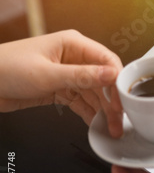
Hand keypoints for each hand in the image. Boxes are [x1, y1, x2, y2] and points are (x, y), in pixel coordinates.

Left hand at [0, 30, 122, 136]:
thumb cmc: (3, 68)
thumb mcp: (47, 74)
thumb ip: (82, 76)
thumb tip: (111, 74)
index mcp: (73, 44)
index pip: (107, 61)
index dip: (118, 81)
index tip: (122, 100)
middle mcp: (74, 58)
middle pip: (103, 80)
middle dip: (111, 101)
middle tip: (117, 120)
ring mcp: (67, 74)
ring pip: (93, 94)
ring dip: (102, 111)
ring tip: (109, 127)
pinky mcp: (60, 89)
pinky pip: (81, 101)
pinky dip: (88, 113)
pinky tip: (95, 123)